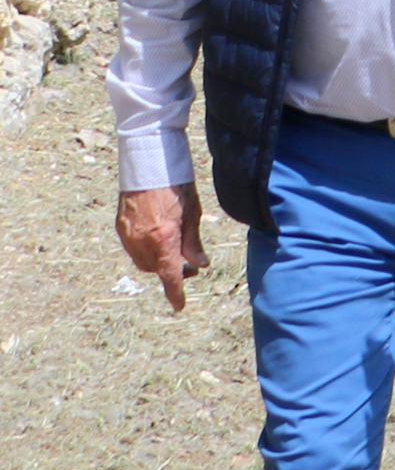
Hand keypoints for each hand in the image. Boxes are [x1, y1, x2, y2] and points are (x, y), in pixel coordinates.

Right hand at [116, 183, 204, 311]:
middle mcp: (142, 241)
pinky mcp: (120, 226)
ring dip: (158, 262)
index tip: (180, 305)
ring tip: (175, 253)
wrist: (149, 164)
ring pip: (142, 261)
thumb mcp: (193, 214)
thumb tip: (200, 265)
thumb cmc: (176, 185)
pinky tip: (159, 241)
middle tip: (189, 267)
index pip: (170, 275)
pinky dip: (146, 251)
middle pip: (156, 269)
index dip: (175, 293)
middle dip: (171, 272)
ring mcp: (127, 234)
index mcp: (163, 238)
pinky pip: (133, 248)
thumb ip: (193, 242)